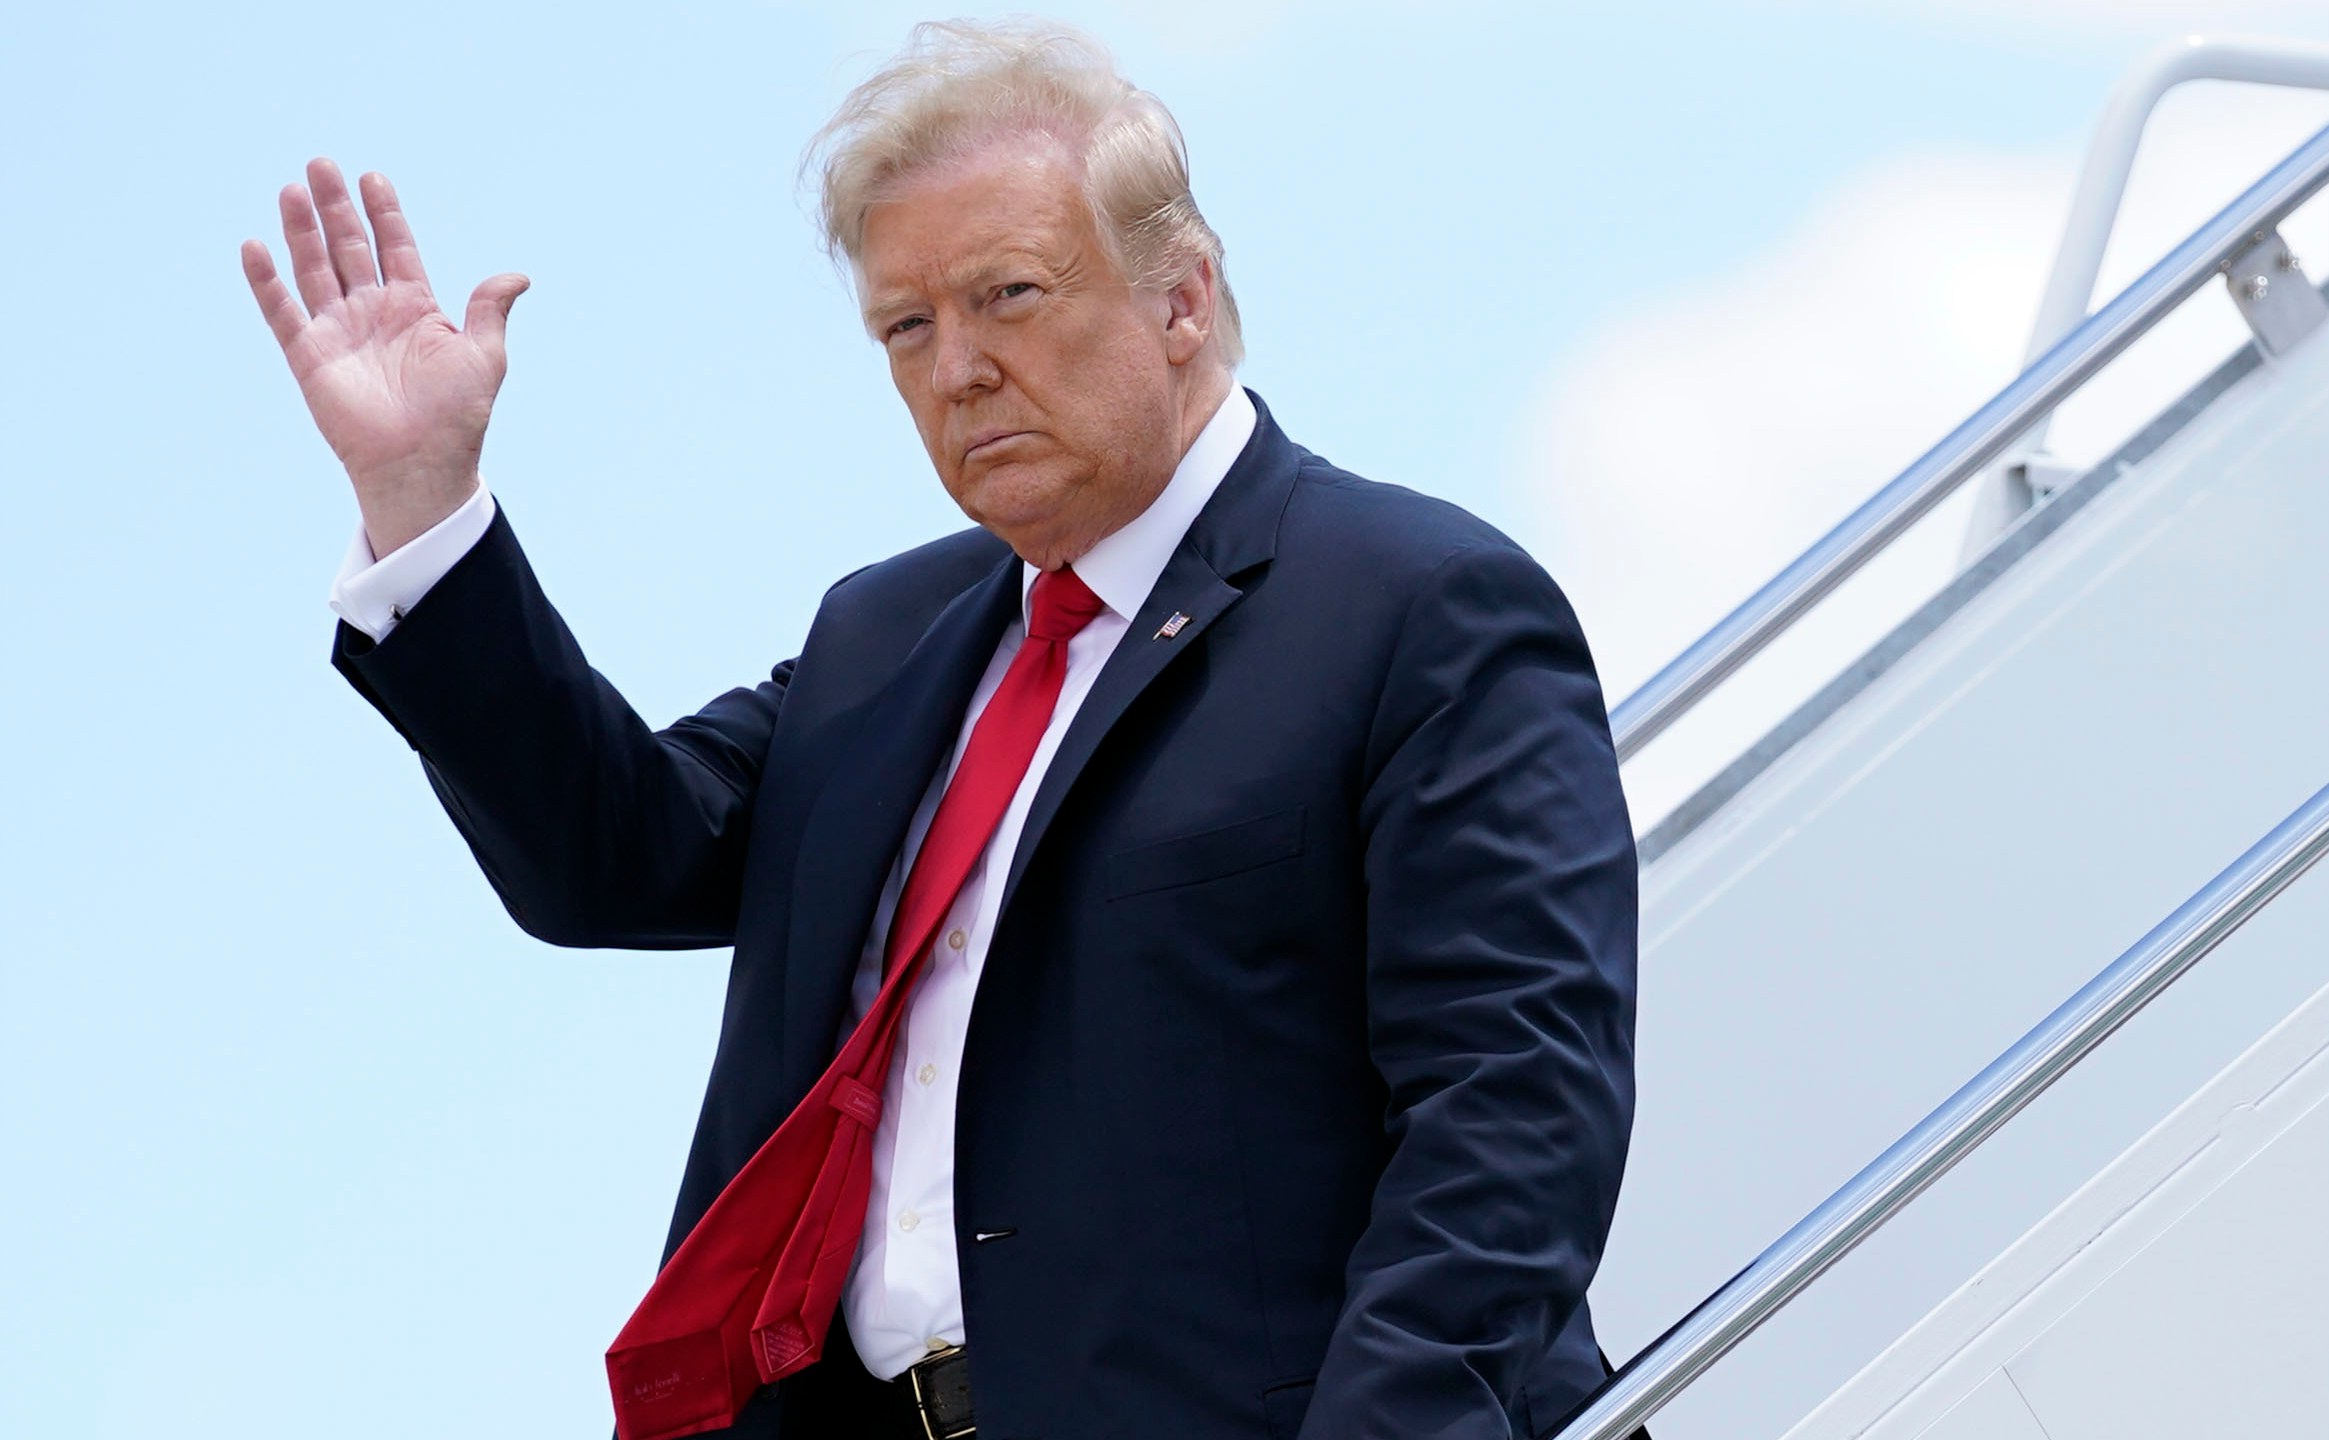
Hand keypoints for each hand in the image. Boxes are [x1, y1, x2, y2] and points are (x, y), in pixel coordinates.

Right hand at [242, 158, 528, 555]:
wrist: (422, 466)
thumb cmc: (457, 416)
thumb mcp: (484, 356)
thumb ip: (489, 310)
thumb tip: (518, 275)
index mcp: (414, 307)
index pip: (394, 247)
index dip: (383, 214)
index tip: (372, 178)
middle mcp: (373, 313)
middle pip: (348, 248)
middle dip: (335, 208)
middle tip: (321, 165)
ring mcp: (339, 332)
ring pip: (314, 269)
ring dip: (302, 230)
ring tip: (292, 189)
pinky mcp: (310, 356)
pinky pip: (282, 312)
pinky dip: (267, 281)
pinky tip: (255, 246)